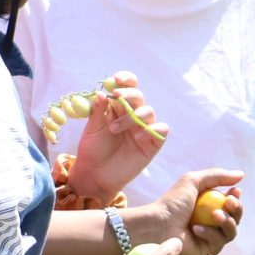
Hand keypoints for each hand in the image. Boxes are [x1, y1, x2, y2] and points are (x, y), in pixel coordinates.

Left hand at [62, 72, 165, 198]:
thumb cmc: (92, 150)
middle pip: (138, 96)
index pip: (126, 87)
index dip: (126, 79)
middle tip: (117, 98)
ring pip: (148, 111)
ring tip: (115, 129)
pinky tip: (138, 136)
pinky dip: (152, 128)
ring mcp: (143, 128)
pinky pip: (162, 129)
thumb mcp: (92, 129)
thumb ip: (98, 111)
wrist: (95, 175)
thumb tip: (102, 92)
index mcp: (117, 107)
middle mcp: (132, 115)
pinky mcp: (152, 143)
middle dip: (129, 94)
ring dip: (133, 116)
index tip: (116, 80)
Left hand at [131, 167, 244, 254]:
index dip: (236, 199)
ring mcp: (210, 239)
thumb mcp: (194, 181)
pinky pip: (219, 243)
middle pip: (236, 219)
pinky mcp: (206, 252)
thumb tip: (242, 175)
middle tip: (229, 202)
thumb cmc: (172, 202)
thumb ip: (217, 176)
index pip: (231, 205)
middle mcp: (212, 224)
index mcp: (210, 208)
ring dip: (227, 221)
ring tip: (214, 215)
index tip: (235, 191)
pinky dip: (211, 234)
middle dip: (237, 209)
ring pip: (232, 232)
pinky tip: (197, 229)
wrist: (158, 224)